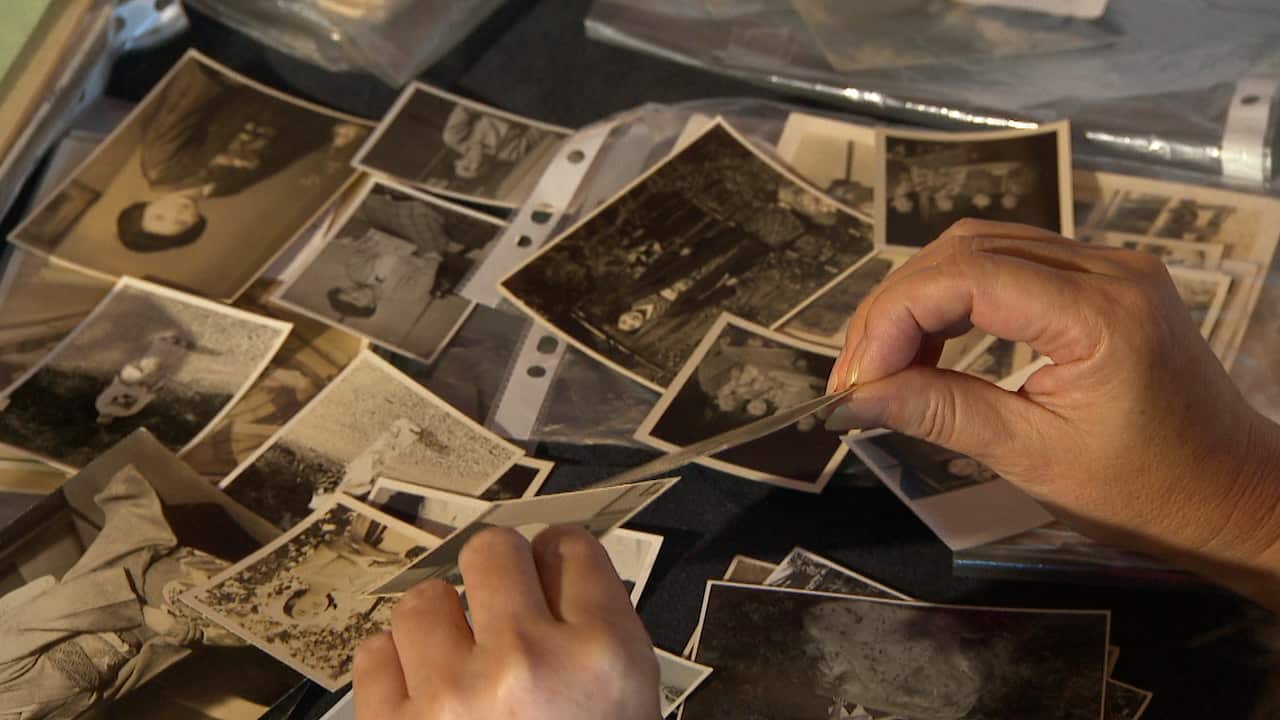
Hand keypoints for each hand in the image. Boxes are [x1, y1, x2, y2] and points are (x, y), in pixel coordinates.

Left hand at [353, 526, 659, 719]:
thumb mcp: (623, 706)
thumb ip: (592, 635)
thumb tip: (546, 572)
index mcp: (602, 659)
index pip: (571, 550)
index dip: (558, 558)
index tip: (550, 570)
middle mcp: (528, 664)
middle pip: (494, 551)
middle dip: (498, 574)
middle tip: (502, 607)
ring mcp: (452, 699)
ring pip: (425, 599)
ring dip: (441, 626)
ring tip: (459, 665)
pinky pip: (374, 654)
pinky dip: (396, 671)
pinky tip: (424, 697)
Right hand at [824, 219, 1279, 606]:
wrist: (1230, 493)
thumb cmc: (1144, 492)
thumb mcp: (1033, 458)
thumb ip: (939, 413)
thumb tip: (854, 398)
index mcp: (1100, 313)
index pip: (967, 276)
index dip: (893, 318)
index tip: (854, 380)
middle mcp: (1107, 268)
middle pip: (965, 250)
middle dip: (894, 308)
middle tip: (856, 376)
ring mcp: (1107, 265)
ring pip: (980, 248)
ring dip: (918, 299)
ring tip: (884, 364)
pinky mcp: (1100, 278)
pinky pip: (1007, 264)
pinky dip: (954, 299)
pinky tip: (930, 345)